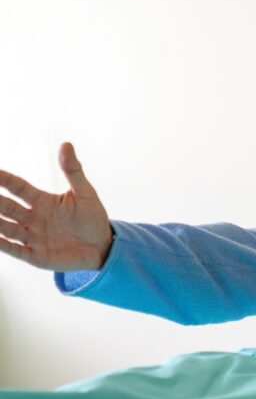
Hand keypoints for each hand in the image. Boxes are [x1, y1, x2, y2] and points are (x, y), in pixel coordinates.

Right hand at [0, 142, 112, 270]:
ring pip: (7, 228)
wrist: (102, 246)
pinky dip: (3, 245)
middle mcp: (33, 218)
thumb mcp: (84, 193)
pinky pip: (15, 249)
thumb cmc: (92, 218)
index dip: (5, 180)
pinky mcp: (36, 255)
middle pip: (8, 207)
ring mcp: (33, 237)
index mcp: (43, 201)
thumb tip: (66, 144)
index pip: (19, 188)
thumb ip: (73, 170)